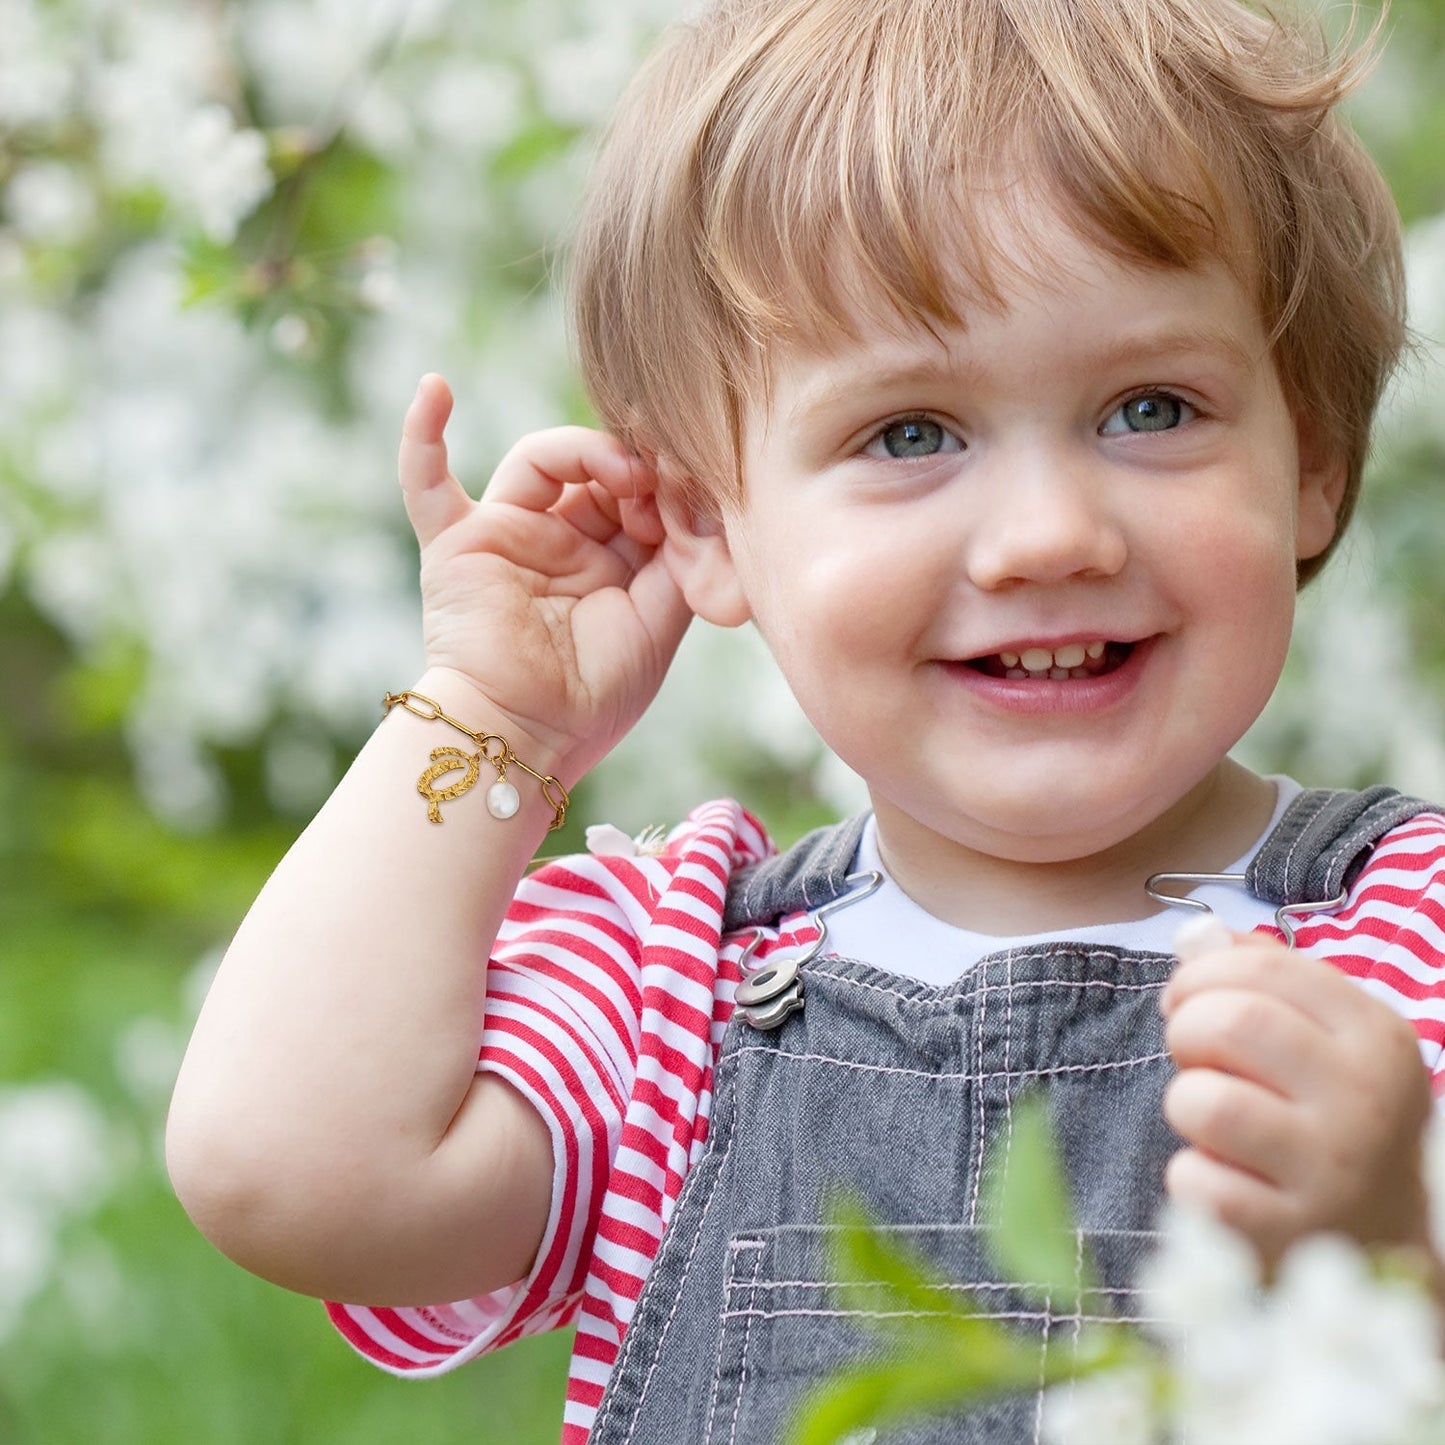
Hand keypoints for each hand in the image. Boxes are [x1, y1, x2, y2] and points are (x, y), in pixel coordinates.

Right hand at [399, 374, 692, 776]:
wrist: (528, 736)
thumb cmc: (596, 694)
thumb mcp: (661, 618)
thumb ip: (679, 554)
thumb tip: (693, 496)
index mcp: (609, 563)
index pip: (640, 496)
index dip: (668, 488)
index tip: (693, 504)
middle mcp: (558, 544)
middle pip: (597, 471)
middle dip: (635, 471)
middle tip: (662, 491)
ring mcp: (506, 538)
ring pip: (542, 460)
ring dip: (586, 451)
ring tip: (623, 470)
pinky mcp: (457, 544)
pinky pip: (426, 483)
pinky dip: (422, 435)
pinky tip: (434, 389)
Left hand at [1161, 927, 1434, 1265]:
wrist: (1376, 1236)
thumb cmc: (1326, 1113)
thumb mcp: (1322, 1036)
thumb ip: (1260, 975)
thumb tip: (1196, 934)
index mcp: (1375, 1036)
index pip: (1262, 968)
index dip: (1200, 974)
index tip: (1186, 997)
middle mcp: (1365, 1101)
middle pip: (1231, 1023)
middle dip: (1186, 1029)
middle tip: (1191, 1053)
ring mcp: (1331, 1173)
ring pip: (1205, 1103)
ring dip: (1186, 1102)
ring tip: (1212, 1117)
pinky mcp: (1286, 1231)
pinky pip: (1194, 1180)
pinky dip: (1190, 1174)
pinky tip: (1225, 1178)